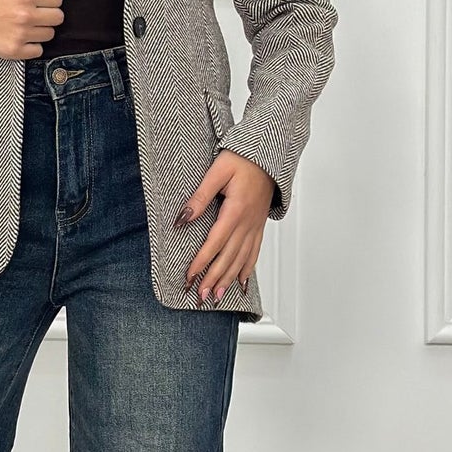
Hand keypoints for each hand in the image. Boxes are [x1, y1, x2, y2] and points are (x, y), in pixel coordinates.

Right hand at [0, 0, 82, 59]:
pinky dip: (31, 46)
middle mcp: (25, 15)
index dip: (47, 0)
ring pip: (50, 35)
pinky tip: (17, 37)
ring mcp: (20, 34)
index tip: (34, 1)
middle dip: (46, 15)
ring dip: (39, 30)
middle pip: (58, 18)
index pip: (58, 0)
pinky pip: (39, 50)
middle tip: (28, 13)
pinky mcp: (15, 51)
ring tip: (21, 25)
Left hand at [177, 152, 273, 300]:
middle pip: (228, 257)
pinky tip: (241, 283)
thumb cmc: (243, 159)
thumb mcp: (217, 171)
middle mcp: (248, 223)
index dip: (201, 262)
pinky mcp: (258, 226)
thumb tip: (183, 218)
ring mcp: (255, 226)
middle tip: (200, 296)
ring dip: (228, 280)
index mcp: (236, 210)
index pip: (215, 243)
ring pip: (242, 259)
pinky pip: (254, 253)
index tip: (189, 277)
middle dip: (213, 279)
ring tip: (217, 296)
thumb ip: (200, 196)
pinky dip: (247, 270)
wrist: (269, 155)